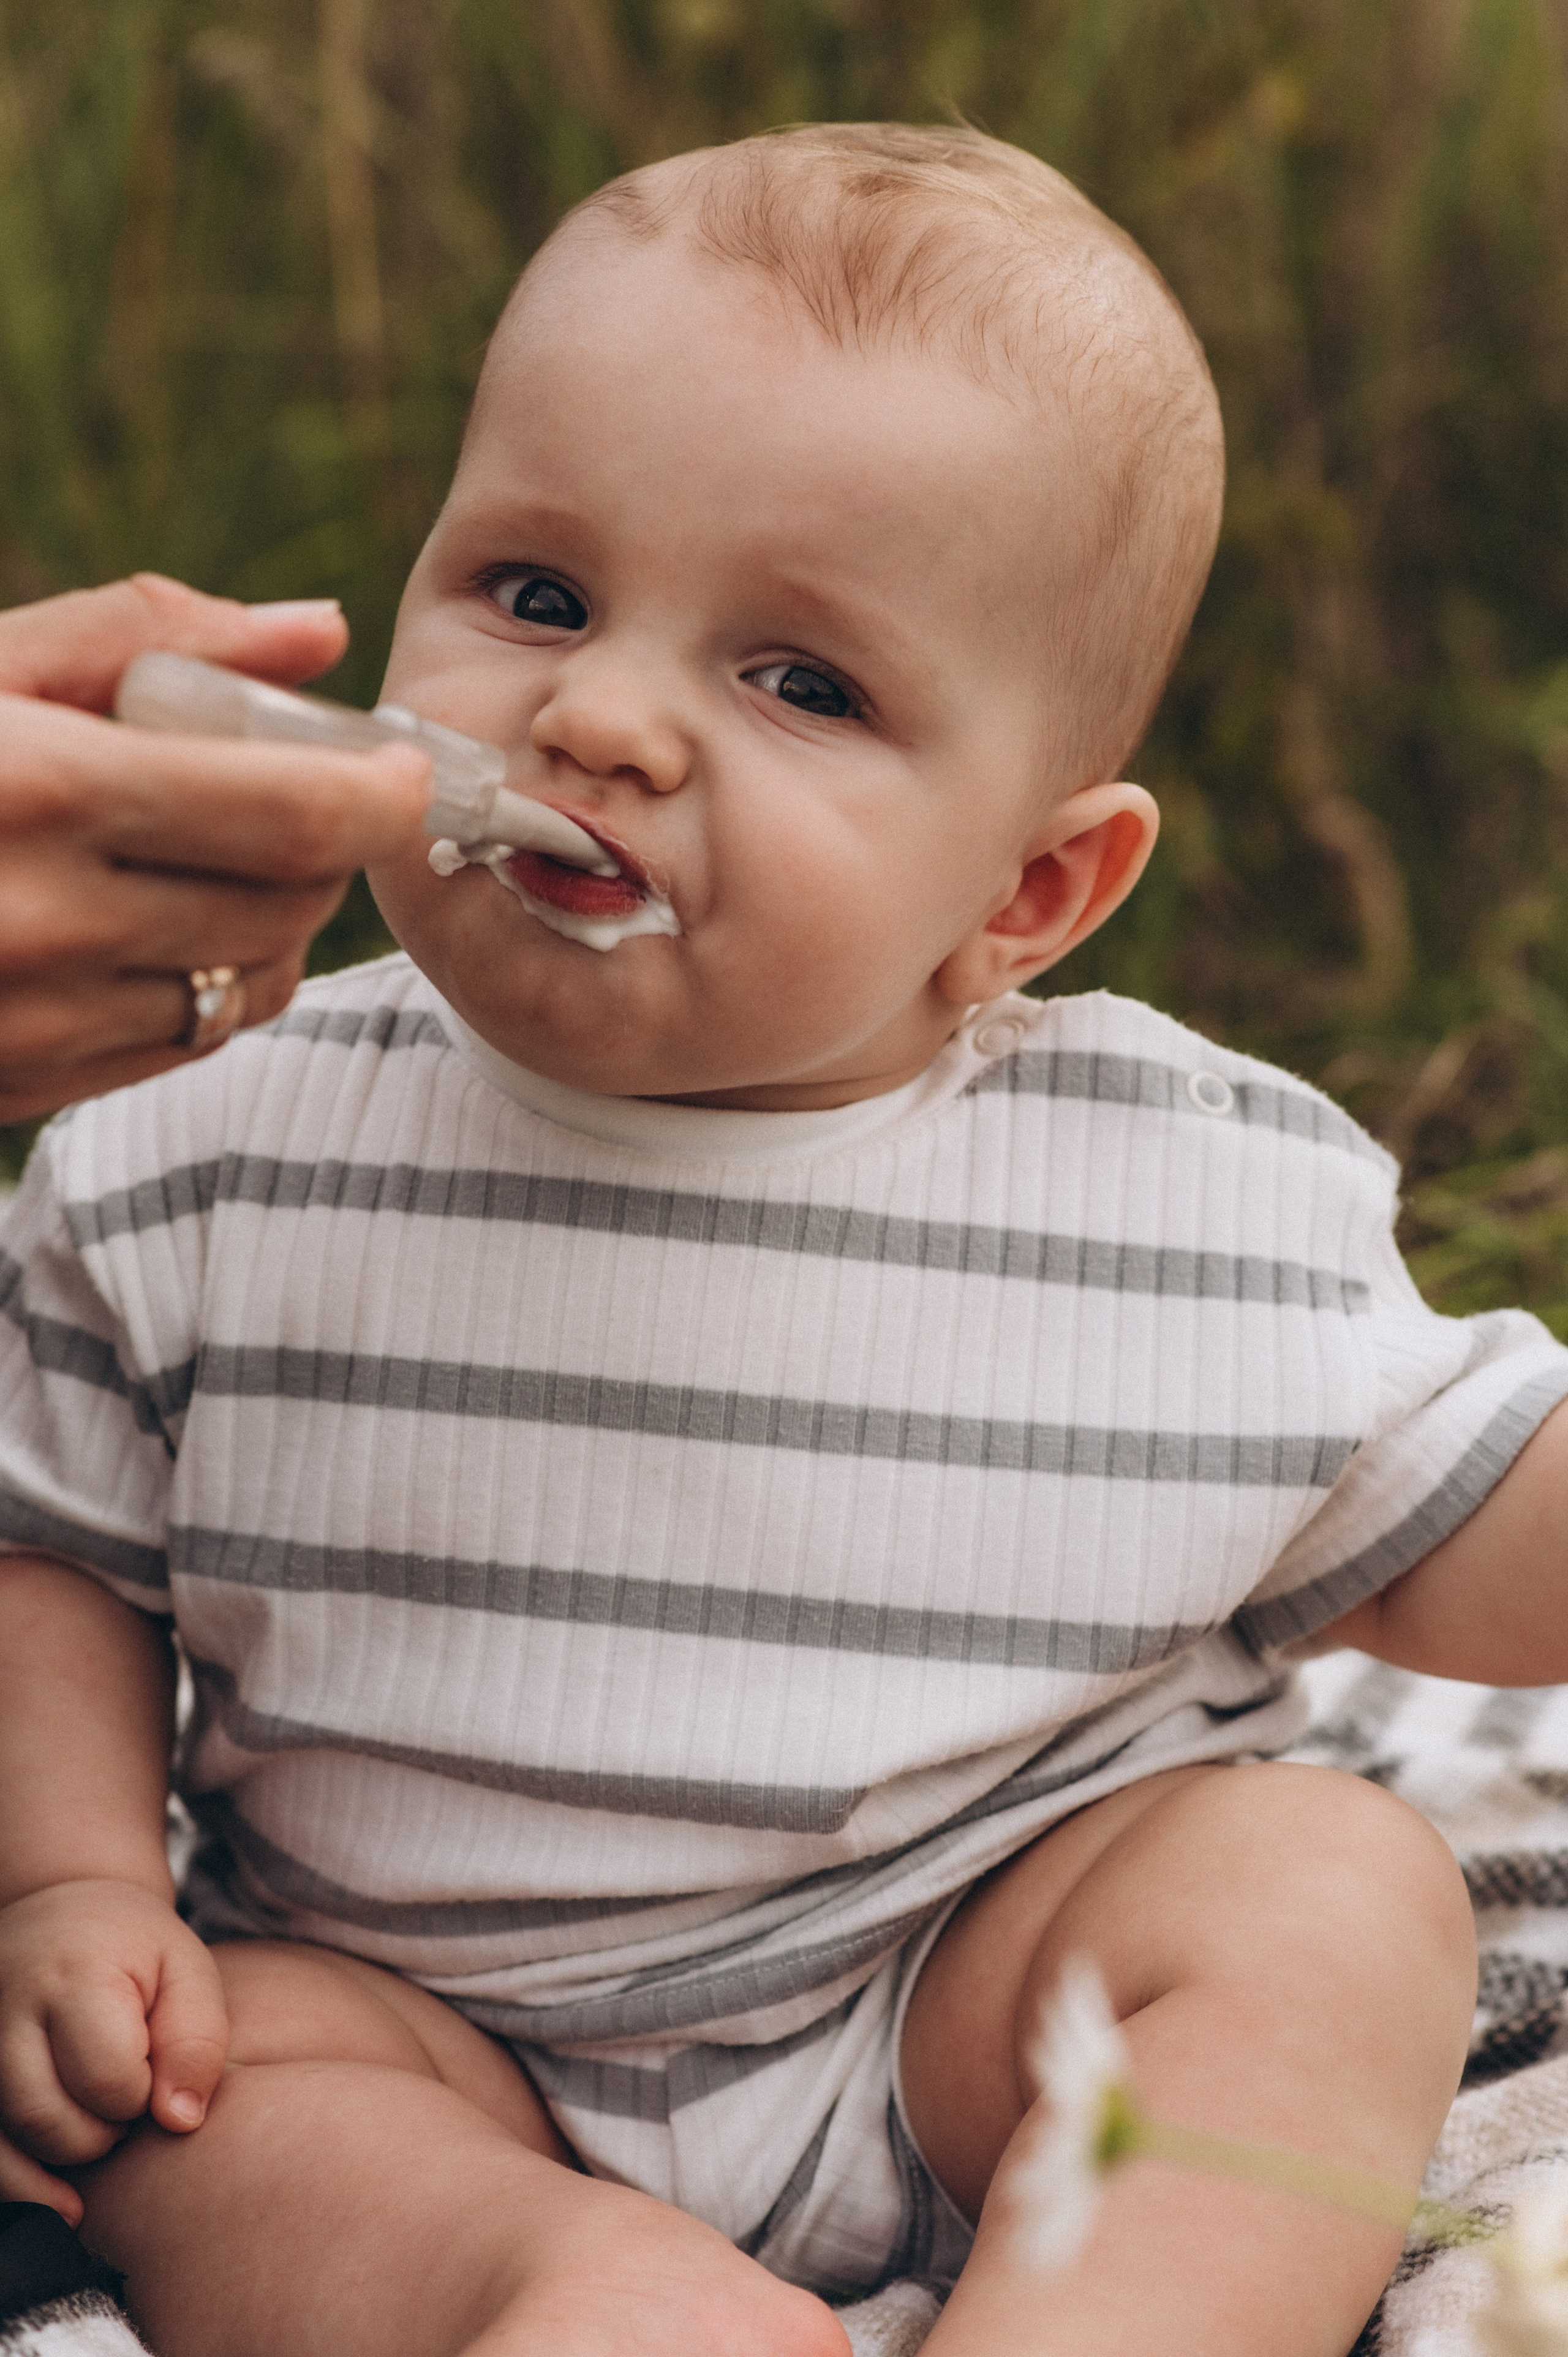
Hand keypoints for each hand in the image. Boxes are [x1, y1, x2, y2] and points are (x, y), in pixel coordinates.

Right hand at [0, 572, 431, 1119]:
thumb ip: (144, 636)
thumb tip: (318, 627)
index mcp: (38, 793)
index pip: (295, 815)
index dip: (382, 792)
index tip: (408, 765)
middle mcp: (46, 925)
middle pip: (290, 902)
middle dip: (322, 845)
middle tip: (297, 791)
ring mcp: (34, 1025)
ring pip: (251, 983)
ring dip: (275, 920)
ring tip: (220, 853)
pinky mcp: (20, 1088)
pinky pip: (187, 1040)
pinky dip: (212, 981)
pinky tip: (162, 924)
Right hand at [0, 1878, 228, 2224]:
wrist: (59, 1916)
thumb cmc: (135, 1950)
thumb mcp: (186, 1971)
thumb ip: (197, 2041)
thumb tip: (181, 2121)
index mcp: (74, 1975)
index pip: (107, 2078)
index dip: (143, 2094)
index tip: (152, 2070)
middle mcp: (7, 2010)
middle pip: (48, 2120)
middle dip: (101, 2136)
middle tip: (126, 2102)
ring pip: (7, 2146)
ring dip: (62, 2157)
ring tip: (94, 2121)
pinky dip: (20, 2182)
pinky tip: (58, 2195)